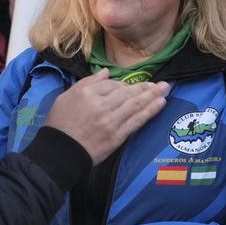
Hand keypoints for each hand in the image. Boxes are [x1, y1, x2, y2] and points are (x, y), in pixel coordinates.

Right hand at [44, 70, 169, 163]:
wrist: (60, 151)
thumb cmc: (60, 123)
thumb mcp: (66, 96)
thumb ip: (87, 82)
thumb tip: (106, 72)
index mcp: (87, 94)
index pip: (112, 84)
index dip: (124, 84)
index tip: (132, 86)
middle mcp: (101, 105)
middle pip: (127, 92)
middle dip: (145, 87)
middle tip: (161, 84)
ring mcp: (111, 121)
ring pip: (135, 105)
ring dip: (152, 96)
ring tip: (165, 89)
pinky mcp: (117, 136)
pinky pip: (137, 121)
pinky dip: (150, 111)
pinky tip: (160, 104)